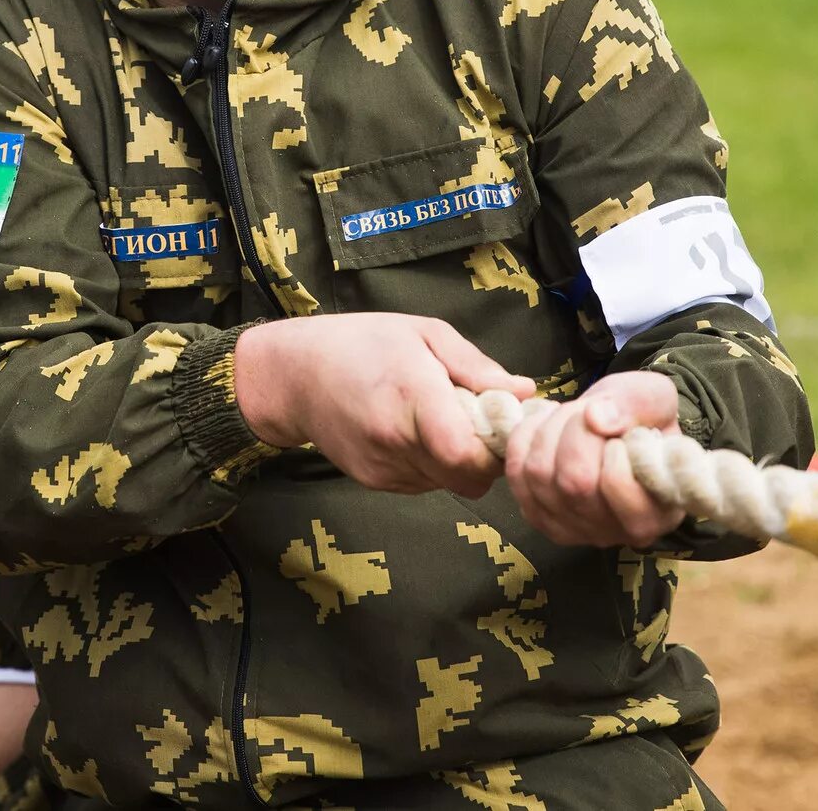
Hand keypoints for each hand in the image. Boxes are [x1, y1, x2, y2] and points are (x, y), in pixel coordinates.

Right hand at [234, 312, 535, 497]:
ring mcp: (382, 466)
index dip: (496, 449)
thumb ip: (476, 367)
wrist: (293, 374)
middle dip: (484, 458)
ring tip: (440, 420)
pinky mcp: (373, 481)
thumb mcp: (424, 333)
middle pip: (467, 478)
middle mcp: (395, 439)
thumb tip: (524, 392)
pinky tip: (415, 432)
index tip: (501, 424)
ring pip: (447, 484)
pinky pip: (423, 483)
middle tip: (479, 424)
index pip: (468, 455)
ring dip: (457, 460)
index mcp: (412, 395)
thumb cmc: (362, 342)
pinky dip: (432, 464)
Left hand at [503, 371, 684, 547]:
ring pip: (541, 474)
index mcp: (658, 512)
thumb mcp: (653, 397)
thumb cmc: (641, 418)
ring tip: (571, 417)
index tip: (623, 435)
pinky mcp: (541, 518)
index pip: (619, 486)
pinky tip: (546, 424)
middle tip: (591, 414)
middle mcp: (615, 532)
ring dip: (551, 430)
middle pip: (575, 481)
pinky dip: (525, 437)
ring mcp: (573, 530)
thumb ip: (635, 405)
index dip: (613, 449)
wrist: (614, 427)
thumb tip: (596, 418)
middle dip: (577, 431)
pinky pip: (517, 474)